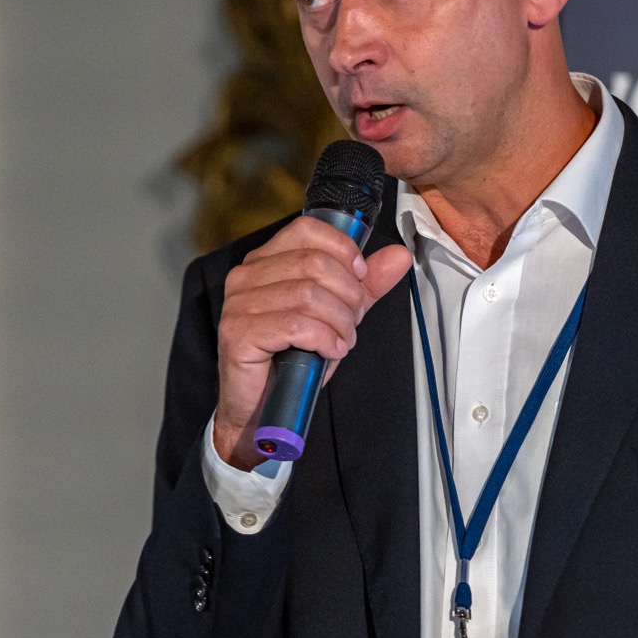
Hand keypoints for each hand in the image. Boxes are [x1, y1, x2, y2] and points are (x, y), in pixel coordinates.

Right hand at [212, 216, 411, 470]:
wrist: (262, 407)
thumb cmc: (292, 360)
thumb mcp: (335, 316)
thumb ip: (364, 286)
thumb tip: (399, 256)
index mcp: (265, 261)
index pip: (307, 230)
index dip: (343, 250)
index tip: (360, 277)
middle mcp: (246, 276)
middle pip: (314, 263)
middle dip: (348, 294)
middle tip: (353, 321)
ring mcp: (239, 304)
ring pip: (308, 295)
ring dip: (339, 321)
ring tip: (343, 340)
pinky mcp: (238, 334)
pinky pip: (295, 325)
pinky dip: (324, 339)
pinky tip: (331, 351)